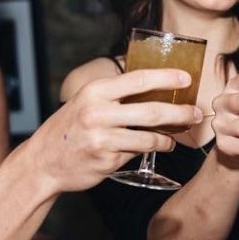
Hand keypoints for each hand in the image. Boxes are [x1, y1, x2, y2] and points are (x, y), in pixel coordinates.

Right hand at [11, 68, 201, 192]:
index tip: (187, 79)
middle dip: (180, 112)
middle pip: (151, 110)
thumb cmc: (69, 129)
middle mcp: (98, 112)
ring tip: (176, 138)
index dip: (166, 78)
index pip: (138, 79)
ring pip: (149, 136)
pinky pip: (137, 152)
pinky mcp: (106, 160)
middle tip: (196, 113)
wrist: (42, 162)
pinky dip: (150, 149)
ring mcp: (102, 138)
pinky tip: (157, 147)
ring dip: (168, 138)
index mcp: (95, 92)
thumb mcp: (85, 101)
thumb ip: (114, 94)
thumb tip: (153, 86)